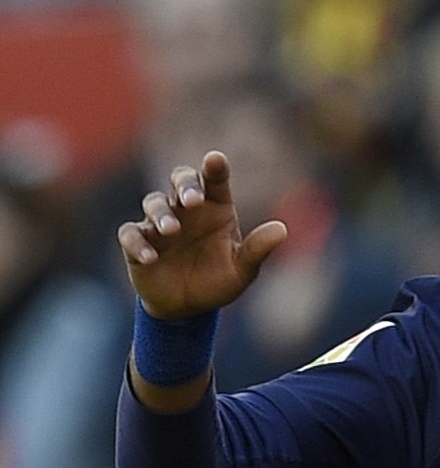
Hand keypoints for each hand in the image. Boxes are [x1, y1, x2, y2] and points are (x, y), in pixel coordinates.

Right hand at [116, 151, 286, 319]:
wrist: (188, 308)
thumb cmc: (218, 281)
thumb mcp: (242, 270)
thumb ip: (258, 250)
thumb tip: (282, 229)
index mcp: (216, 209)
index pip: (215, 181)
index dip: (214, 169)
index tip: (215, 160)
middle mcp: (187, 210)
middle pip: (181, 180)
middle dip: (185, 184)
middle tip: (192, 199)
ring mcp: (159, 224)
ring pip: (154, 203)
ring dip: (161, 214)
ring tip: (171, 230)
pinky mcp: (137, 242)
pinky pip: (130, 234)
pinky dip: (137, 242)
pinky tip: (150, 256)